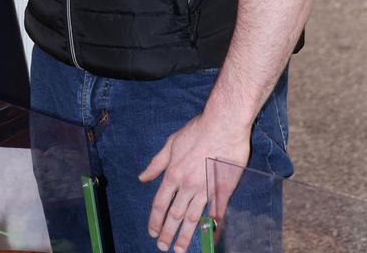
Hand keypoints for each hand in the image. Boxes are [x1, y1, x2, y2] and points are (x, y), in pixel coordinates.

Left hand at [139, 113, 248, 252]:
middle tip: (163, 247)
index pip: (160, 203)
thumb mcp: (171, 143)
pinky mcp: (222, 190)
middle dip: (167, 233)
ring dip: (185, 236)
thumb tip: (142, 177)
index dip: (155, 220)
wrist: (223, 125)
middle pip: (175, 215)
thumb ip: (156, 163)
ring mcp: (205, 189)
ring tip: (180, 250)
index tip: (152, 232)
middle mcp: (187, 185)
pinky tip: (209, 238)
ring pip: (193, 218)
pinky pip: (216, 213)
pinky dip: (212, 227)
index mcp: (173, 174)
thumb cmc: (197, 131)